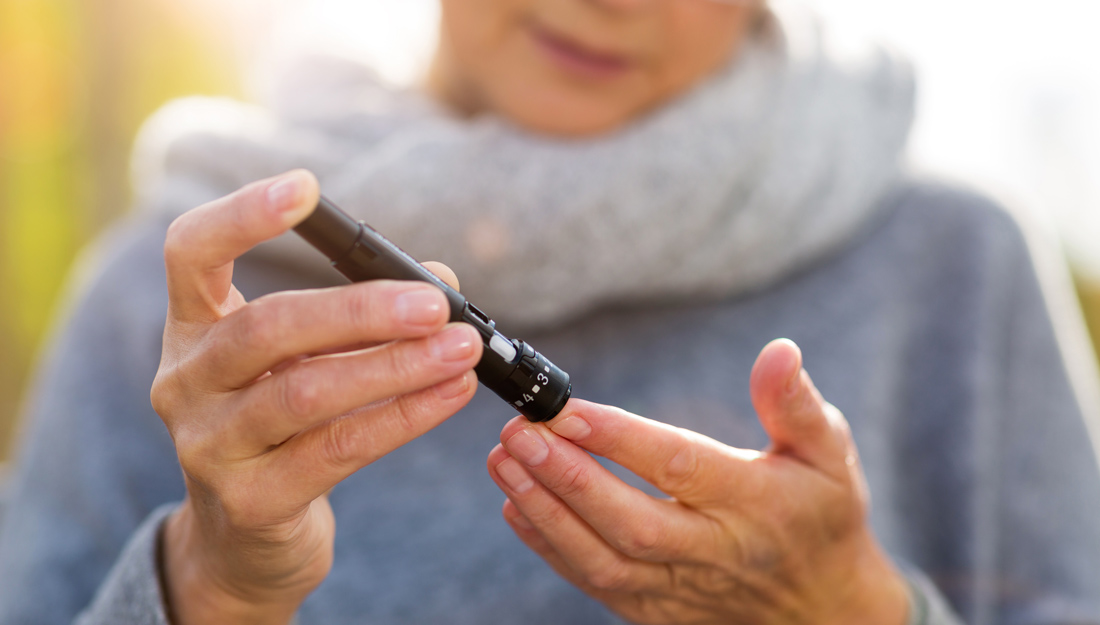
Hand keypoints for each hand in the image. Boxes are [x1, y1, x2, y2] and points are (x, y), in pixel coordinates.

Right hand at [151, 170, 481, 624]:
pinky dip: (404, 417)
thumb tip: (445, 282)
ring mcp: (209, 446)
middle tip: (435, 304)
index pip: (190, 252)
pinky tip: (450, 394)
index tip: (306, 187)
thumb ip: (364, 317)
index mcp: (192, 328)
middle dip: (360, 311)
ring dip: (396, 367)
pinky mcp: (250, 501)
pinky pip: (337, 449)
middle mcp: (184, 382)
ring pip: (306, 393)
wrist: (245, 539)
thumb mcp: (310, 360)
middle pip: (267, 328)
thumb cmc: (285, 426)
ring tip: (461, 349)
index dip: (241, 216)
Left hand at [487, 339, 909, 624]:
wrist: (824, 610)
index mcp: (754, 504)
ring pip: (603, 560)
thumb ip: (796, 404)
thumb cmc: (822, 516)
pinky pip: (595, 584)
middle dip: (567, 478)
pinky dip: (550, 547)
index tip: (566, 408)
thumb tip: (778, 351)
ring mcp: (682, 591)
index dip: (620, 438)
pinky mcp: (657, 613)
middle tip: (517, 433)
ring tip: (503, 461)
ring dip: (546, 512)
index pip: (678, 467)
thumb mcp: (829, 455)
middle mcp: (714, 553)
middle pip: (630, 522)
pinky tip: (517, 504)